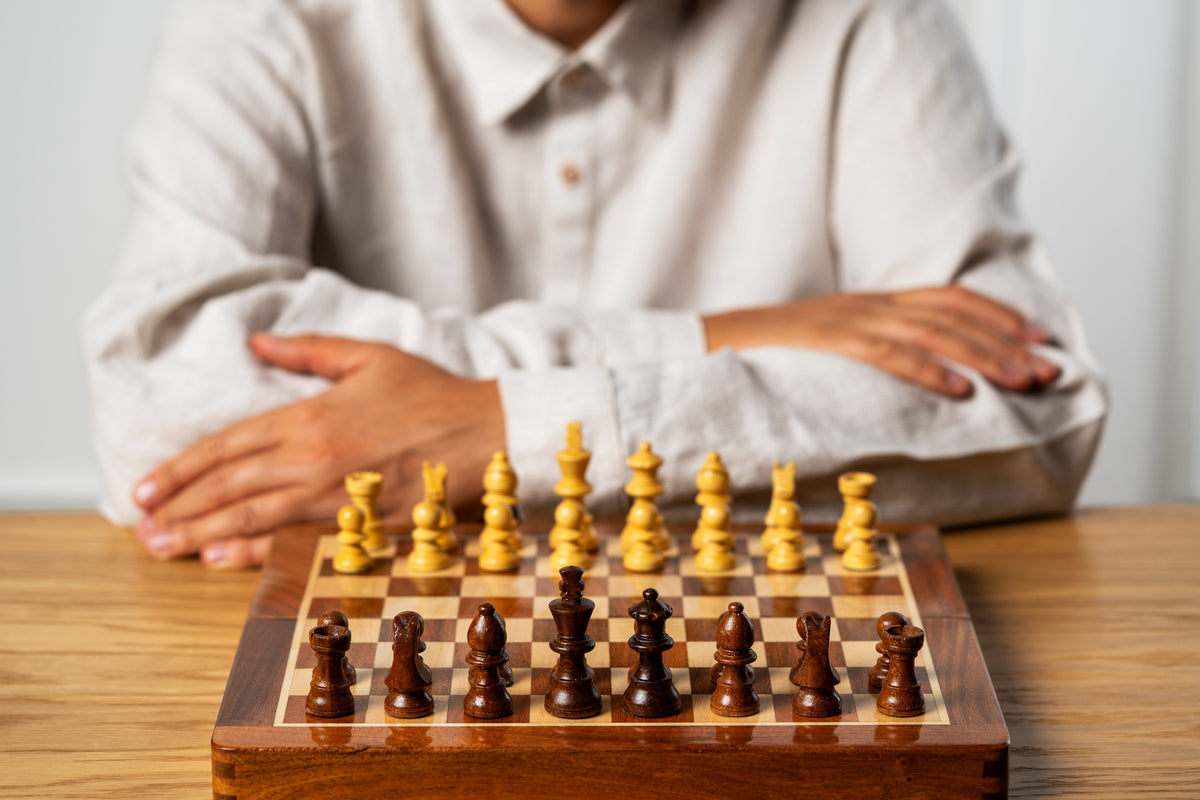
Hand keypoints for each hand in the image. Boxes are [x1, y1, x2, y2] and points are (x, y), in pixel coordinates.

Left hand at [132, 334, 503, 567]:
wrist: (488, 431)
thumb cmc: (431, 392)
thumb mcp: (368, 356)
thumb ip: (307, 351)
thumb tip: (256, 341)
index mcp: (311, 414)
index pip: (228, 444)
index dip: (182, 468)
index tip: (145, 487)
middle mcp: (314, 456)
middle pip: (229, 486)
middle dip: (180, 507)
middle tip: (141, 527)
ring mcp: (336, 495)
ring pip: (252, 518)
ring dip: (202, 534)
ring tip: (163, 547)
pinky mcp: (361, 524)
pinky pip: (297, 541)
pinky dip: (255, 553)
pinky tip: (221, 560)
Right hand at [702, 286, 1059, 395]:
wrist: (695, 347)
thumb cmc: (759, 360)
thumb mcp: (821, 354)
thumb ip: (864, 358)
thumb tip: (911, 385)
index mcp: (864, 305)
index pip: (945, 298)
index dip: (996, 316)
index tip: (1038, 341)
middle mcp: (860, 305)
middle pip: (948, 315)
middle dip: (1004, 342)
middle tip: (1047, 371)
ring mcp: (839, 320)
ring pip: (927, 331)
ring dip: (981, 356)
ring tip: (1022, 380)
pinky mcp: (818, 342)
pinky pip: (881, 353)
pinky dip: (924, 368)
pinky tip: (959, 389)